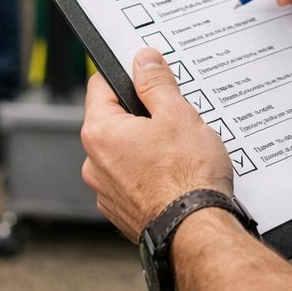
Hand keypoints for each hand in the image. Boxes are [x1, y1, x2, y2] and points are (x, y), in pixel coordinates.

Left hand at [81, 48, 233, 241]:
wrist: (197, 231)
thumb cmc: (187, 178)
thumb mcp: (177, 114)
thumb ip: (155, 82)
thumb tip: (143, 60)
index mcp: (100, 133)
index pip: (100, 85)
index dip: (127, 75)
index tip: (146, 75)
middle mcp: (94, 163)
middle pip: (114, 120)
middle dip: (142, 115)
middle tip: (173, 118)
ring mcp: (106, 190)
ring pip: (124, 151)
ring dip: (146, 146)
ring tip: (179, 151)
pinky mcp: (122, 210)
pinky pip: (132, 178)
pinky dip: (149, 173)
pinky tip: (175, 174)